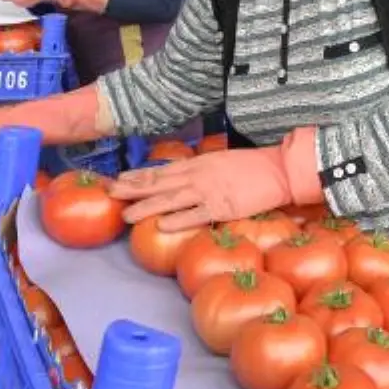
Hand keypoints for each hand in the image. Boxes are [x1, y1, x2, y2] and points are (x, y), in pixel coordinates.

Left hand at [111, 128, 322, 231]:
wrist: (279, 169)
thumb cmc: (253, 167)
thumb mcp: (221, 162)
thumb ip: (202, 170)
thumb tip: (184, 180)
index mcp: (198, 163)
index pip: (161, 170)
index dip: (137, 175)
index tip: (117, 179)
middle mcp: (198, 175)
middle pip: (159, 182)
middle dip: (132, 188)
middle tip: (109, 193)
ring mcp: (209, 190)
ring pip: (172, 199)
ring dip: (147, 206)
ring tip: (126, 215)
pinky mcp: (223, 206)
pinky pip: (197, 215)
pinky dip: (179, 220)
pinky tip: (162, 226)